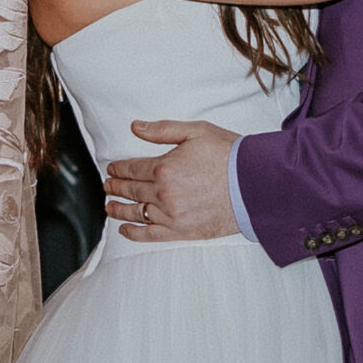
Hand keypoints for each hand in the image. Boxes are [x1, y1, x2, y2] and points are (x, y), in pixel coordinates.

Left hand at [106, 122, 240, 241]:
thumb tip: (136, 128)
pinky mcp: (182, 231)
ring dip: (119, 209)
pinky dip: (134, 233)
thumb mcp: (197, 132)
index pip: (133, 168)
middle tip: (107, 186)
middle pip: (131, 190)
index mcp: (165, 168)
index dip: (119, 169)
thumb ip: (163, 130)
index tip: (112, 169)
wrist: (255, 185)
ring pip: (136, 213)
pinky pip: (150, 235)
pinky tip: (124, 230)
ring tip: (109, 206)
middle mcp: (164, 193)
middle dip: (116, 187)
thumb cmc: (230, 156)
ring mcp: (172, 215)